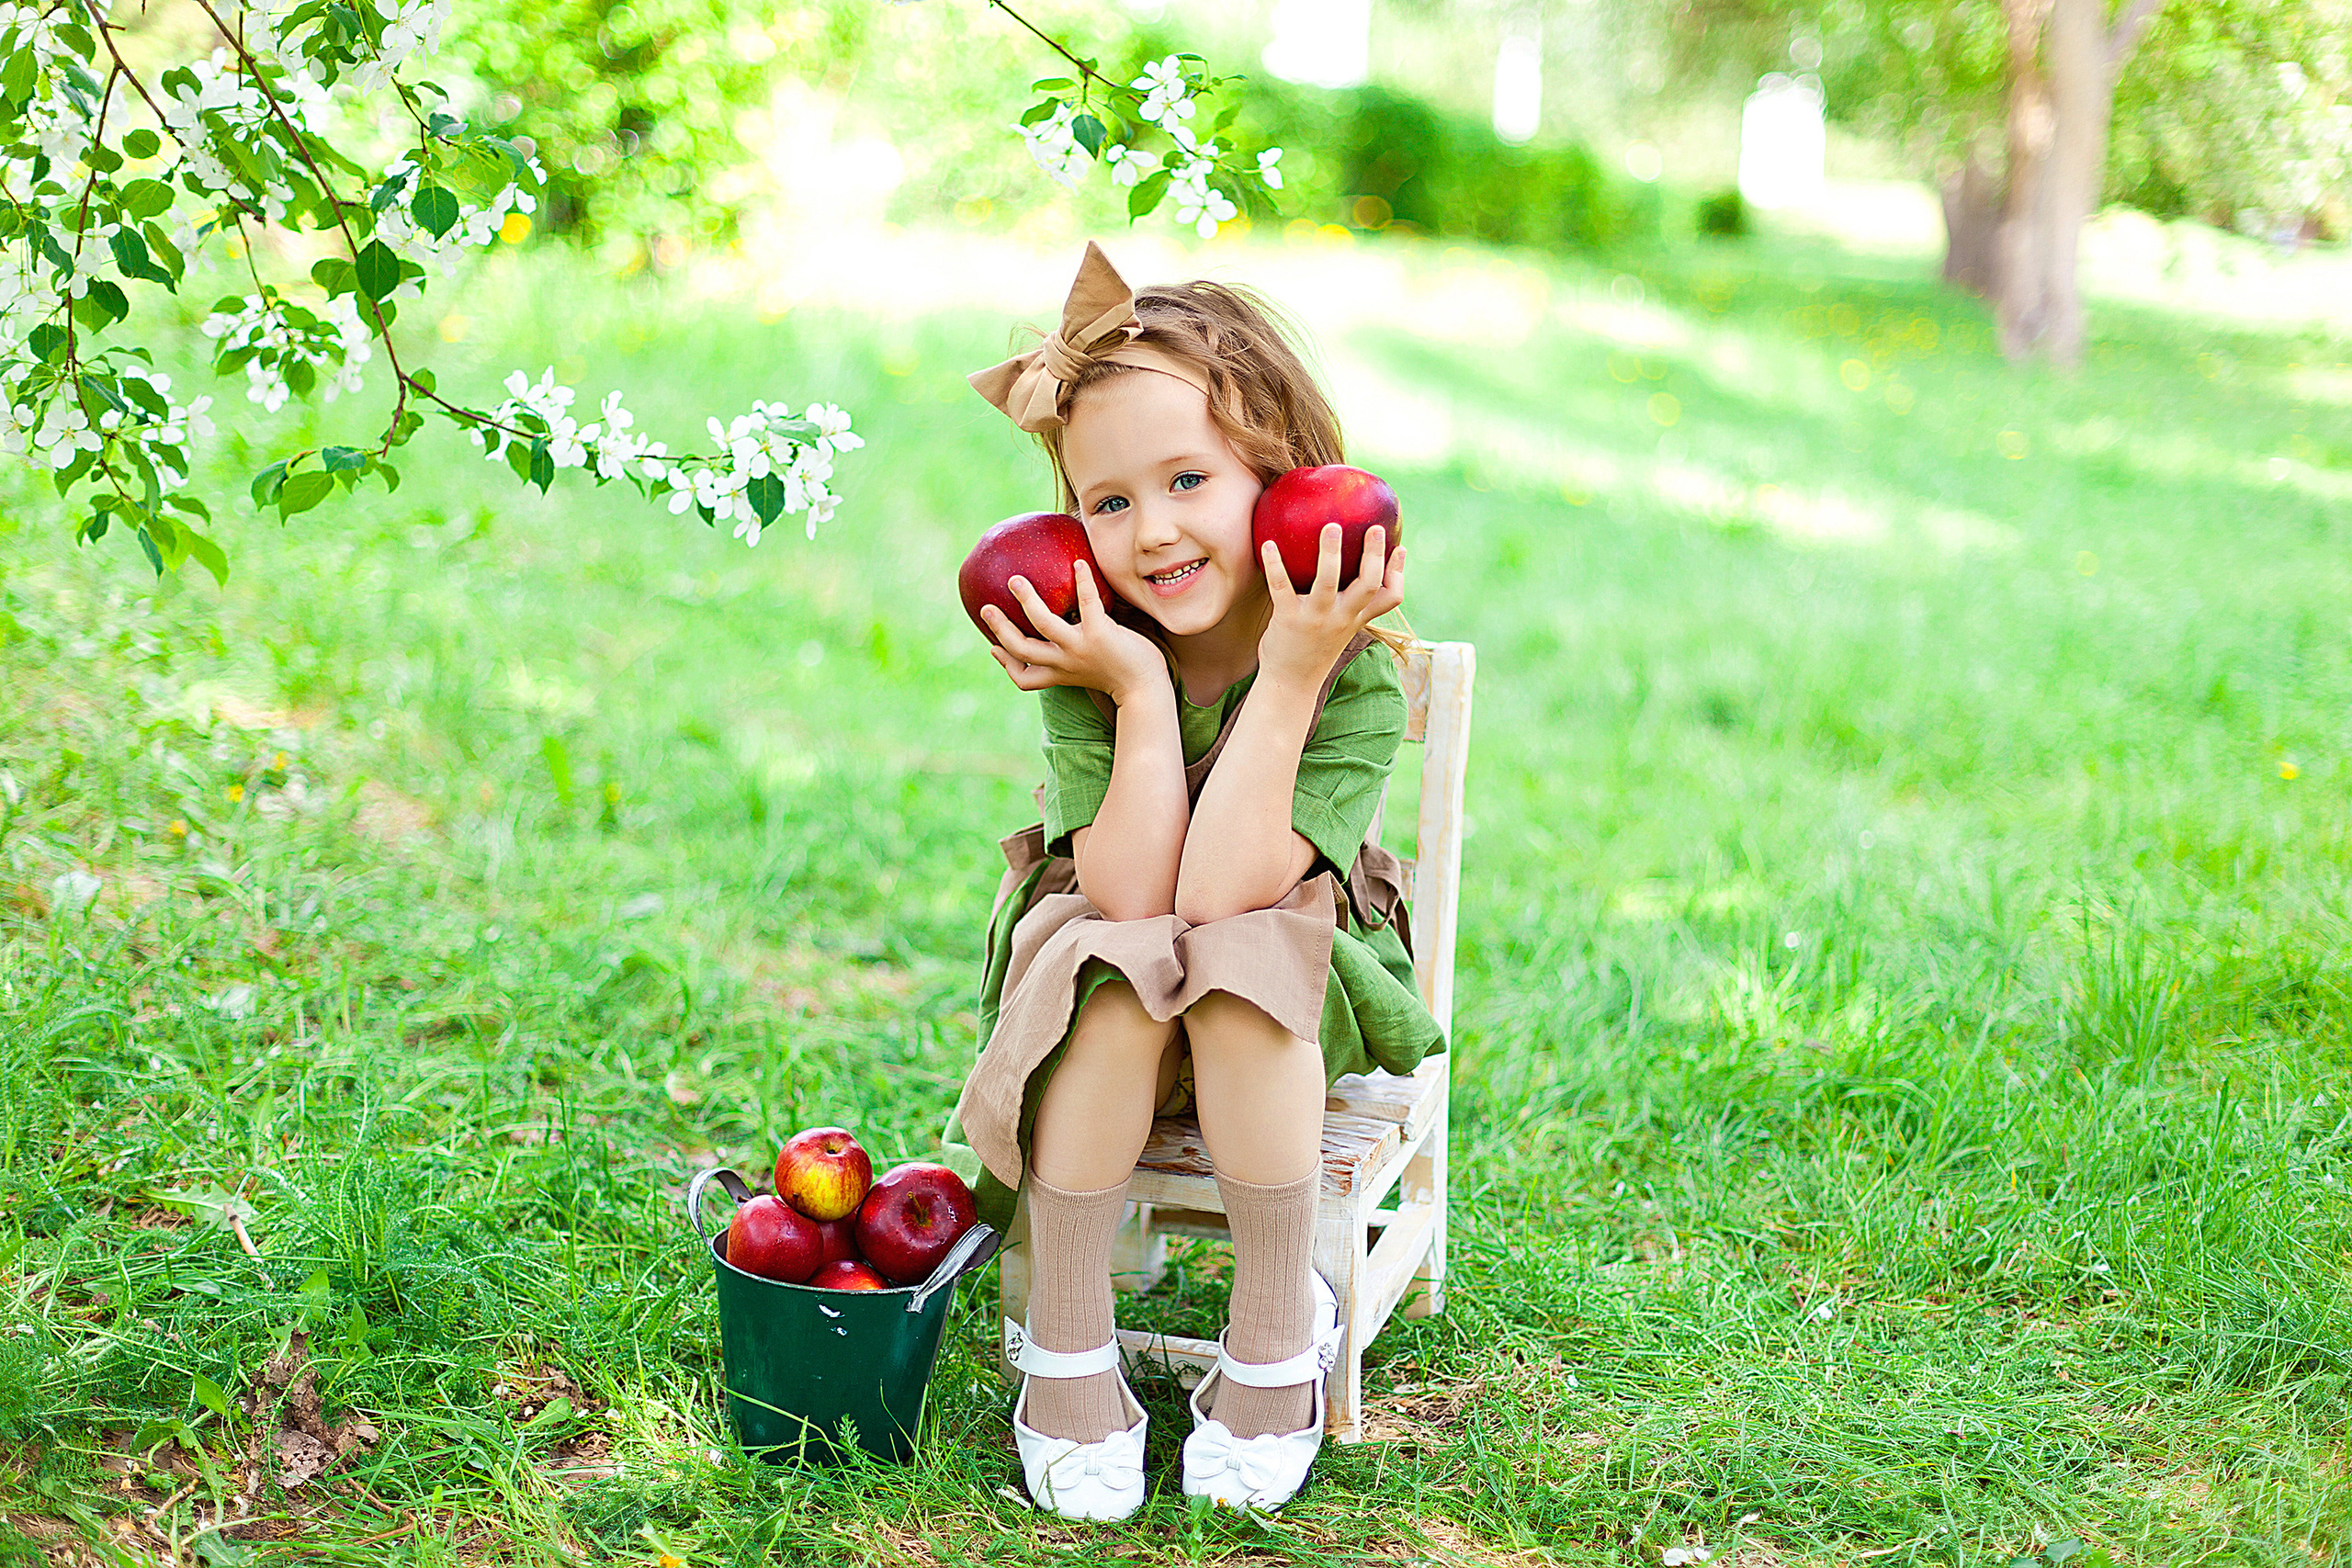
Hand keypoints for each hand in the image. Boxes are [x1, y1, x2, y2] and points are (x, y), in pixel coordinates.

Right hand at [983, 561, 1170, 705]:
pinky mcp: (1100, 634)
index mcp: (1061, 674)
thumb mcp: (1092, 669)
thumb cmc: (1122, 674)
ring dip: (1027, 601)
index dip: (1005, 664)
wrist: (1146, 687)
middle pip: (1023, 649)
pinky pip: (1087, 603)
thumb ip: (1077, 657)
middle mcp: (1065, 662)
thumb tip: (1070, 630)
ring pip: (1043, 624)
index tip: (994, 648)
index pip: (1024, 678)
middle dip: (1000, 629)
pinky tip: (1078, 564)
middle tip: (986, 608)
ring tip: (1016, 580)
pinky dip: (1082, 582)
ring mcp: (1080, 648)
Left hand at [1257, 522, 1404, 687]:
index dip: (1398, 573)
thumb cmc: (1313, 647)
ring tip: (1331, 527)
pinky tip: (1268, 544)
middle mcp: (1342, 617)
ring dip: (1330, 553)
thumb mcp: (1338, 628)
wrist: (1290, 682)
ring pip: (1328, 582)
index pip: (1390, 598)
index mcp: (1356, 617)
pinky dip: (1275, 564)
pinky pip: (1281, 587)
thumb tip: (1340, 566)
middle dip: (1373, 555)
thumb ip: (1345, 602)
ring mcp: (1316, 619)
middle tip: (1373, 528)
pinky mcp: (1288, 620)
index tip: (1400, 547)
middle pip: (1368, 585)